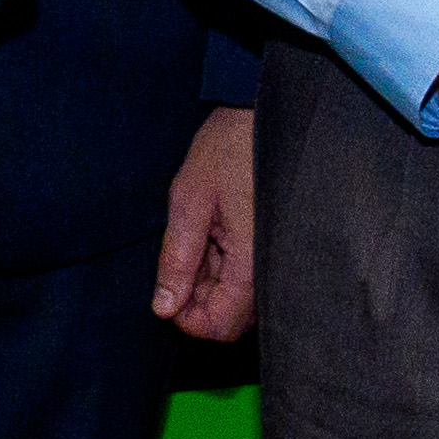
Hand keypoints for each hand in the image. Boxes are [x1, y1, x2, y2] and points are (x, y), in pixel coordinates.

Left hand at [152, 104, 258, 344]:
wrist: (263, 113)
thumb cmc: (228, 148)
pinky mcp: (274, 247)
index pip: (221, 325)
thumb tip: (164, 307)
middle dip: (198, 301)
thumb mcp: (189, 200)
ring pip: (241, 303)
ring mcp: (274, 259)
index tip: (168, 292)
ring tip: (199, 239)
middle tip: (181, 258)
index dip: (187, 319)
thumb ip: (178, 258)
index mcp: (250, 261)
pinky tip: (216, 235)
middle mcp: (270, 268)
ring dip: (211, 284)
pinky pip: (249, 279)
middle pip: (232, 321)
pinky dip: (226, 269)